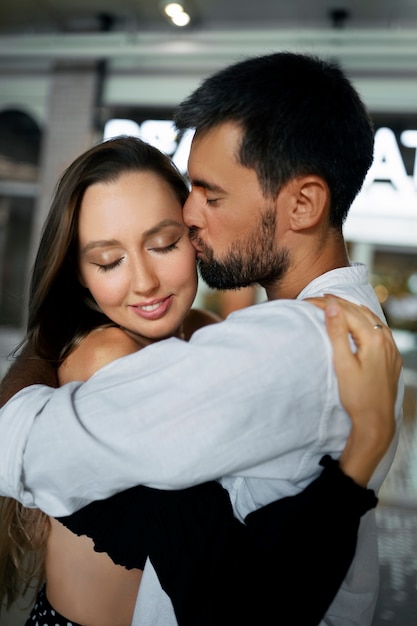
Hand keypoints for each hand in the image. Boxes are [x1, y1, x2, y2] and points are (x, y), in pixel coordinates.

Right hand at [306, 295, 401, 485]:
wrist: (376, 421)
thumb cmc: (357, 396)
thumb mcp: (343, 363)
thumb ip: (337, 332)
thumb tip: (332, 305)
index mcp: (374, 339)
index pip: (346, 312)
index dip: (327, 304)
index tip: (309, 301)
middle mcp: (386, 339)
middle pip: (359, 312)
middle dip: (338, 303)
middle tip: (317, 299)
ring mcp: (391, 347)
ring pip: (370, 318)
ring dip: (351, 309)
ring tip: (334, 304)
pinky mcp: (391, 356)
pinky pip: (378, 328)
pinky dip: (365, 319)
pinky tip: (359, 320)